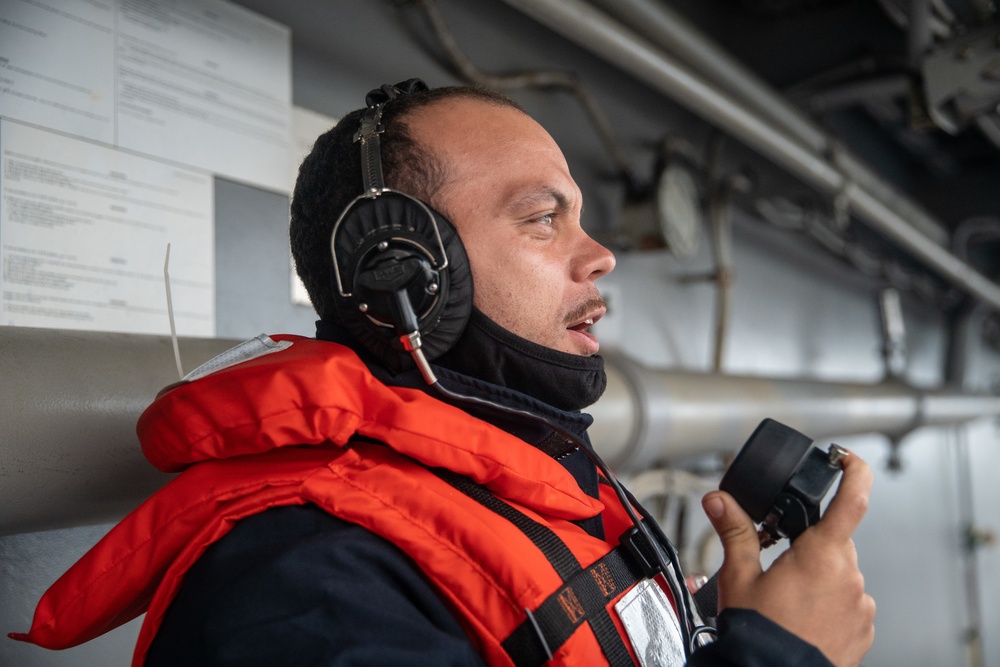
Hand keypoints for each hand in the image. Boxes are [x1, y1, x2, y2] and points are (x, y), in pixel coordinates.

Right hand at [702, 451, 875, 666]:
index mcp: (822, 556)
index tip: (847, 457)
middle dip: (809, 545)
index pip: (852, 499)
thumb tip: (719, 500)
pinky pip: (849, 603)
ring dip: (819, 576)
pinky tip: (803, 617)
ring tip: (787, 599)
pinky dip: (829, 603)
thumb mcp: (739, 576)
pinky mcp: (863, 630)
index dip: (855, 471)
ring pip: (842, 574)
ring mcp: (861, 606)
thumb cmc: (759, 634)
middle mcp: (850, 577)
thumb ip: (734, 531)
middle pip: (835, 542)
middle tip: (780, 563)